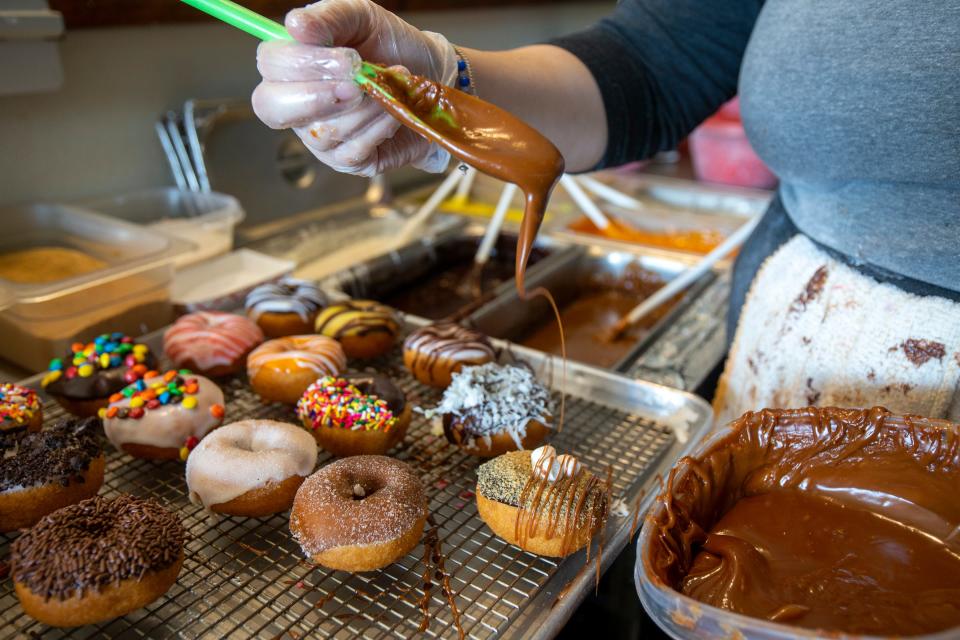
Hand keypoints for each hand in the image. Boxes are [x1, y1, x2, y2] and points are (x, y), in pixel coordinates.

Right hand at [252, 0, 457, 176]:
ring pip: (323, 130)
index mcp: (292, 65)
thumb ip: (329, 17)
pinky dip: (379, 127)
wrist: (433, 74)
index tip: (348, 59)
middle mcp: (297, 104)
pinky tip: (394, 111)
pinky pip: (353, 149)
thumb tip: (295, 25)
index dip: (302, 65)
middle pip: (272, 108)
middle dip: (317, 96)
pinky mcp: (348, 160)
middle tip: (357, 85)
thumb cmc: (391, 46)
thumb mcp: (363, 18)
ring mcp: (320, 137)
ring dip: (365, 108)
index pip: (269, 66)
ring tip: (388, 91)